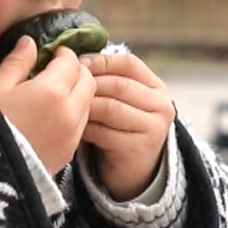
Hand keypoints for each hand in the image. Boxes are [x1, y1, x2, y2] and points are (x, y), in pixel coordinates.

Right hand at [0, 37, 95, 172]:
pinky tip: (54, 114)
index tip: (53, 53)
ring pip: (88, 103)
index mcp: (53, 90)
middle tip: (59, 69)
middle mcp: (70, 111)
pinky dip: (74, 113)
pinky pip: (81, 124)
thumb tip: (29, 42)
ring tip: (56, 92)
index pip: (71, 62)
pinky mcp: (69, 152)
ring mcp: (73, 134)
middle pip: (88, 82)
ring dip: (78, 93)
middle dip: (77, 71)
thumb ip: (17, 62)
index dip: (63, 54)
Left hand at [81, 53, 174, 201]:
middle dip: (90, 84)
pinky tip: (74, 127)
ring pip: (110, 108)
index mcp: (157, 87)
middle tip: (65, 85)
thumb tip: (74, 58)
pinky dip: (85, 128)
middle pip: (119, 85)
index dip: (102, 61)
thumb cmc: (120, 127)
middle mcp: (162, 105)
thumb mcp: (121, 100)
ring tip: (67, 106)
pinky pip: (104, 132)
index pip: (130, 64)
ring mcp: (154, 128)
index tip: (78, 62)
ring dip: (85, 106)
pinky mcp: (139, 148)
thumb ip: (107, 79)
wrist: (134, 169)